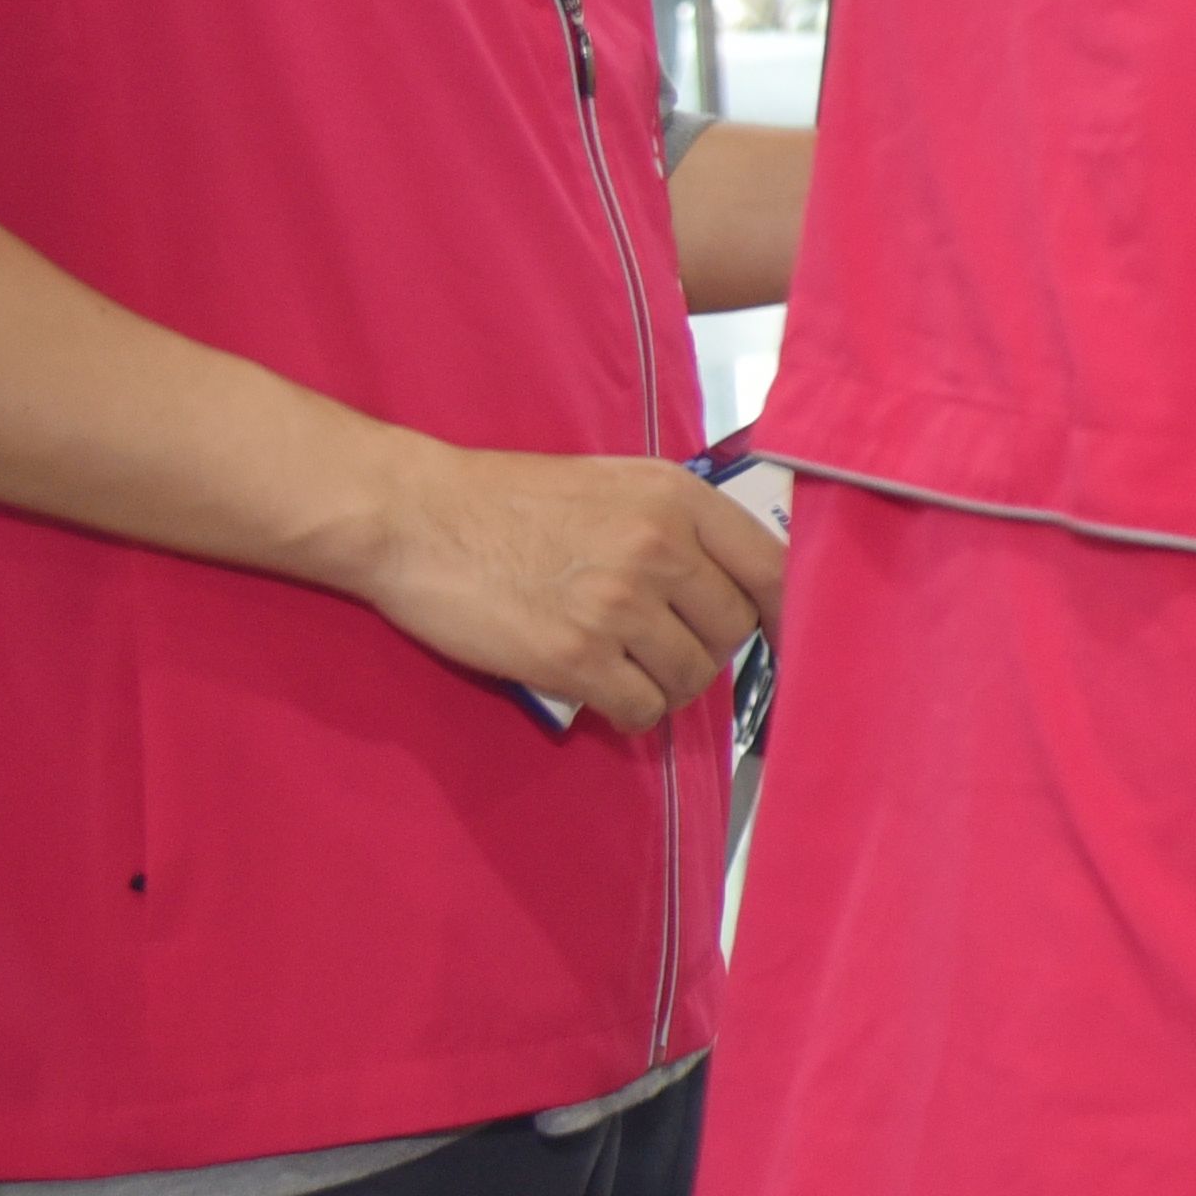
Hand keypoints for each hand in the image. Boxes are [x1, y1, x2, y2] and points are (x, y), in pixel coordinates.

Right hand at [342, 440, 782, 733]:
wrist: (413, 516)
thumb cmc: (506, 500)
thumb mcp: (614, 483)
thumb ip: (678, 525)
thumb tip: (735, 583)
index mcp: (676, 498)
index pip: (771, 568)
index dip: (782, 613)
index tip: (777, 635)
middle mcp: (658, 548)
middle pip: (733, 629)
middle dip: (708, 649)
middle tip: (665, 649)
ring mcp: (618, 604)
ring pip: (691, 676)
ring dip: (667, 685)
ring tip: (627, 671)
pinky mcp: (574, 656)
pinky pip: (641, 708)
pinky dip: (630, 713)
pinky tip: (605, 696)